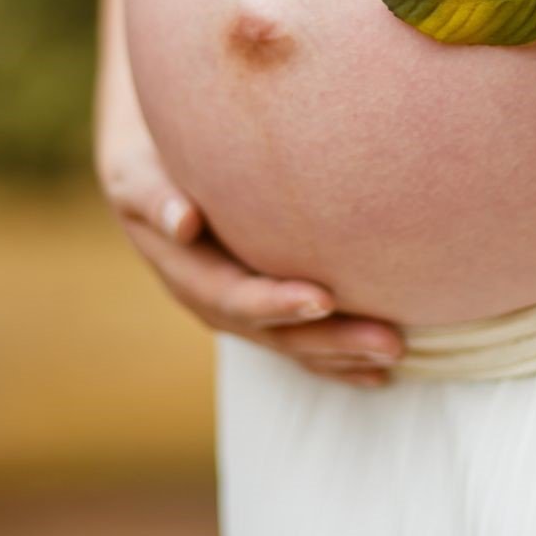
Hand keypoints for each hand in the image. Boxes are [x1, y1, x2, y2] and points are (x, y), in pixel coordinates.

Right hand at [96, 115, 403, 387]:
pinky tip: (380, 370)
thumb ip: (157, 198)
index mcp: (187, 274)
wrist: (151, 176)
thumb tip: (184, 221)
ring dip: (344, 353)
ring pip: (295, 343)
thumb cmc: (148, 165)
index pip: (235, 297)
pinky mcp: (263, 305)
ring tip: (396, 352)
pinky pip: (302, 339)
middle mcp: (216, 302)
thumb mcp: (138, 177)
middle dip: (331, 340)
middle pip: (276, 333)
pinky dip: (338, 357)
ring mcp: (241, 310)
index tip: (324, 298)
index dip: (277, 303)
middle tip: (389, 341)